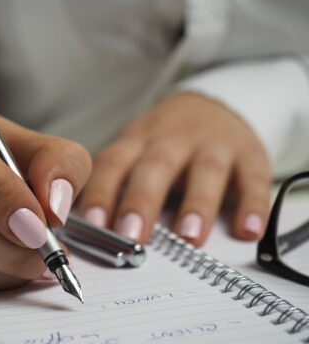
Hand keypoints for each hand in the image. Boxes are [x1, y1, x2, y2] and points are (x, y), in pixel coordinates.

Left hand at [78, 92, 270, 245]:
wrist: (211, 106)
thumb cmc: (163, 142)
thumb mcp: (134, 151)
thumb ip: (114, 185)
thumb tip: (89, 232)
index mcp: (137, 141)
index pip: (113, 164)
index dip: (101, 192)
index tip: (92, 224)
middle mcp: (172, 140)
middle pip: (155, 167)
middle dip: (142, 201)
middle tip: (132, 235)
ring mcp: (212, 145)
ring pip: (205, 171)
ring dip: (197, 204)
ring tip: (189, 237)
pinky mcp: (249, 154)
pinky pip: (253, 178)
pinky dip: (253, 204)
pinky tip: (248, 230)